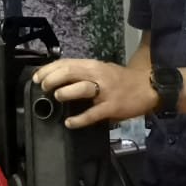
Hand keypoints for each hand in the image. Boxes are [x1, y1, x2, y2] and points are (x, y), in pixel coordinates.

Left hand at [32, 58, 157, 129]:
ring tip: (56, 97)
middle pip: (70, 72)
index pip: (66, 63)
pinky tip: (69, 122)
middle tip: (43, 87)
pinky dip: (79, 119)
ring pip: (81, 88)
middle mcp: (98, 75)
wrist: (147, 87)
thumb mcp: (101, 69)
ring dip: (65, 92)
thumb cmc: (121, 79)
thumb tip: (59, 77)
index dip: (49, 69)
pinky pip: (92, 114)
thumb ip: (83, 72)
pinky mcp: (111, 107)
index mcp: (93, 65)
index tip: (37, 77)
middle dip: (52, 79)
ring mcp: (105, 92)